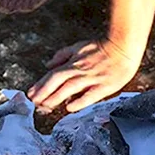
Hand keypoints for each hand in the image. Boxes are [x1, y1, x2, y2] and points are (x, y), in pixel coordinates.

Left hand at [26, 38, 141, 113]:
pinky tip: (69, 108)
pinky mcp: (105, 85)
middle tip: (34, 102)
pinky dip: (79, 101)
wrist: (123, 46)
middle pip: (58, 81)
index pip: (53, 74)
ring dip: (56, 97)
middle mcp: (80, 70)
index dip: (41, 84)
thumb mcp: (78, 46)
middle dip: (44, 92)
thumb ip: (62, 55)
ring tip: (45, 106)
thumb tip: (48, 64)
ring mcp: (92, 78)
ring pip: (70, 88)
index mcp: (74, 62)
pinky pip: (90, 95)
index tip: (31, 93)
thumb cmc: (102, 47)